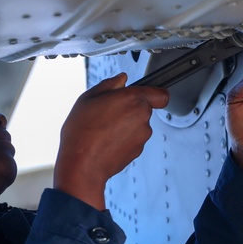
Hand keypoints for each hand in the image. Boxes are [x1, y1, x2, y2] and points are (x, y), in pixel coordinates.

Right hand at [54, 74, 168, 209]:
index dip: (154, 94)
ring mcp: (142, 135)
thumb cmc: (82, 132)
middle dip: (130, 109)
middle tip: (109, 112)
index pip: (161, 94)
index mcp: (133, 99)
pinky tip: (106, 140)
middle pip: (144, 108)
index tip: (145, 95)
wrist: (81, 163)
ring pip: (138, 125)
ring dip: (126, 125)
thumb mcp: (88, 98)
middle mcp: (142, 117)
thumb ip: (109, 85)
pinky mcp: (138, 150)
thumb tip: (121, 79)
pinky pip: (134, 139)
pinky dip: (124, 139)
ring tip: (104, 128)